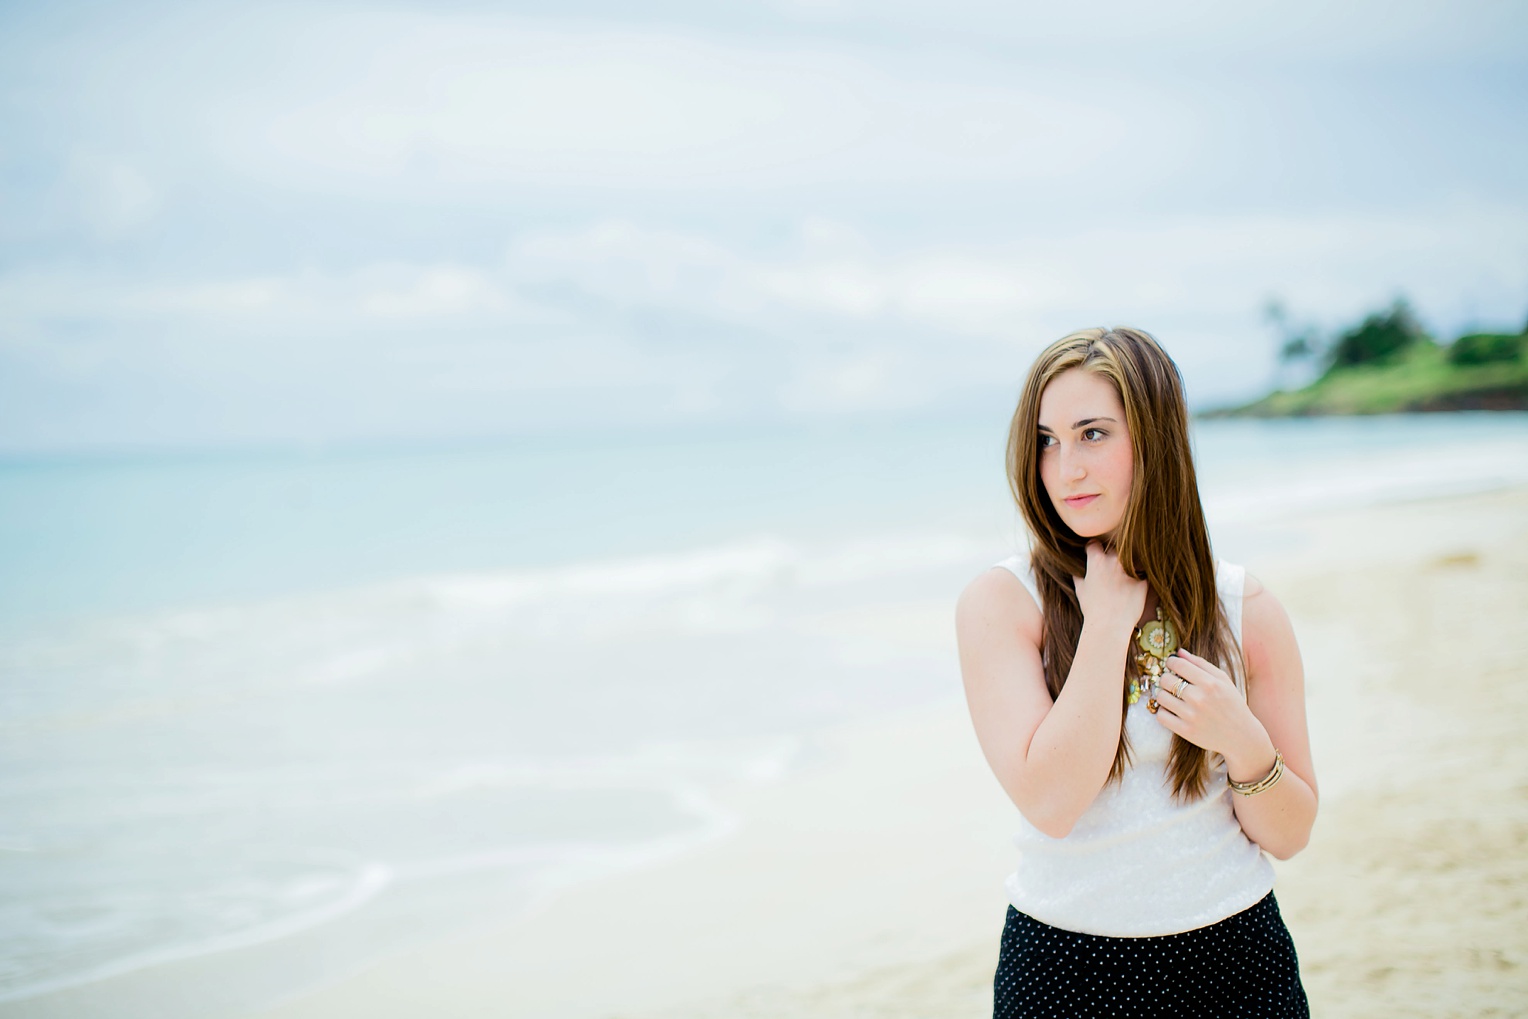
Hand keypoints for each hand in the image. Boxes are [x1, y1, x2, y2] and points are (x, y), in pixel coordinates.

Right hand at [1073, 542, 1147, 635]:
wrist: (1109, 625)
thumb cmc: (1092, 609)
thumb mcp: (1080, 590)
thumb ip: (1079, 576)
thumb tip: (1077, 571)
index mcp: (1096, 561)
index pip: (1094, 545)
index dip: (1092, 549)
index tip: (1093, 553)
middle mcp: (1114, 561)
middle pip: (1114, 550)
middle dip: (1111, 556)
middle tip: (1110, 569)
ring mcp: (1129, 570)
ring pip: (1130, 559)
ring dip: (1127, 564)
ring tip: (1124, 577)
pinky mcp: (1142, 581)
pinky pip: (1143, 574)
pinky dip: (1140, 578)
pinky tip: (1135, 587)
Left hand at [1150, 648, 1272, 769]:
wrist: (1241, 735)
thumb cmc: (1232, 704)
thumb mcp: (1223, 680)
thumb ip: (1201, 664)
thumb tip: (1179, 652)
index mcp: (1210, 683)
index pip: (1178, 665)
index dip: (1171, 662)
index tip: (1171, 664)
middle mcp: (1200, 699)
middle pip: (1166, 680)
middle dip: (1166, 678)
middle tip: (1172, 682)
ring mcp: (1192, 716)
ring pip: (1161, 697)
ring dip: (1163, 694)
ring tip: (1172, 696)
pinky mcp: (1186, 731)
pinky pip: (1161, 716)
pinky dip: (1163, 711)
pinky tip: (1172, 710)